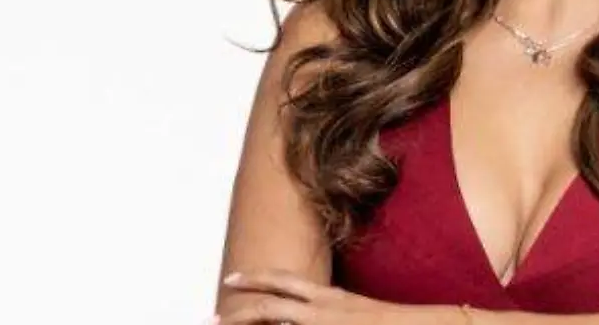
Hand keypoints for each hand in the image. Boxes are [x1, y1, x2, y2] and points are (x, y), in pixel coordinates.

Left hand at [217, 269, 405, 324]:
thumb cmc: (387, 321)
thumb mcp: (354, 308)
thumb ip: (331, 307)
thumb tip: (308, 311)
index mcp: (329, 298)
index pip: (283, 282)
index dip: (254, 278)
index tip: (231, 279)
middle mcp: (323, 311)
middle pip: (270, 306)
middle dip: (237, 311)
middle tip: (211, 316)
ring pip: (277, 321)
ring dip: (250, 322)